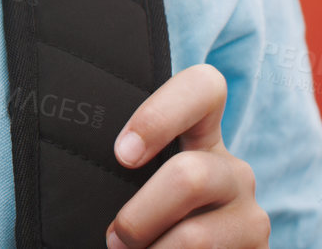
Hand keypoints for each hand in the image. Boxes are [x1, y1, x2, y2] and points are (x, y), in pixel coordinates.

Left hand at [106, 63, 269, 248]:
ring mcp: (252, 214)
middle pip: (189, 177)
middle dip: (139, 217)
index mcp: (202, 138)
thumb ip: (126, 167)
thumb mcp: (136, 184)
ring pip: (196, 237)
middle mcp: (234, 171)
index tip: (122, 155)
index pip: (204, 87)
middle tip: (115, 239)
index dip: (162, 114)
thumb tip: (70, 165)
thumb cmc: (147, 219)